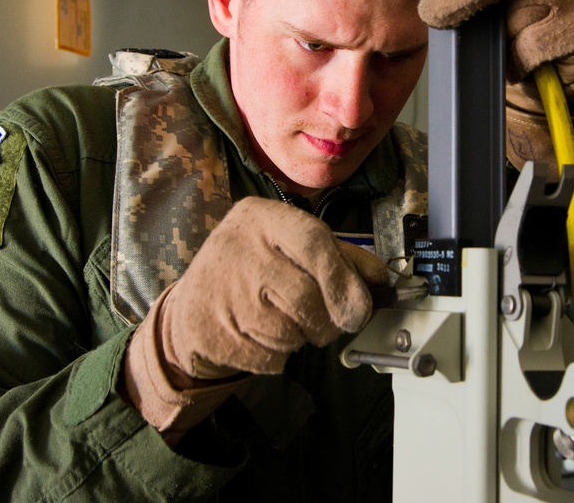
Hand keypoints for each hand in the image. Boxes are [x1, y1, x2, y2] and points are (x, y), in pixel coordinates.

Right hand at [122, 197, 388, 439]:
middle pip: (305, 295)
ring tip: (286, 323)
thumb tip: (380, 277)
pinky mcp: (209, 330)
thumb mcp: (293, 248)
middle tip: (330, 326)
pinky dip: (276, 357)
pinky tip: (261, 338)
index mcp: (262, 217)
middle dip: (328, 321)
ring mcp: (219, 289)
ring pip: (288, 331)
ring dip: (300, 338)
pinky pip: (267, 356)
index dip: (343, 278)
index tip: (360, 308)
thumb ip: (340, 257)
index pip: (314, 241)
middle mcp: (237, 246)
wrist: (193, 307)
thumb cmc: (254, 271)